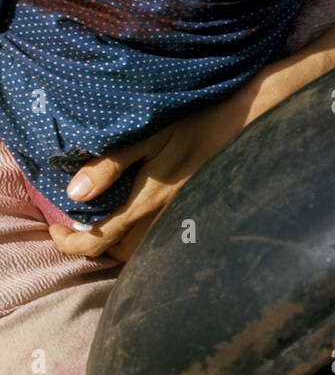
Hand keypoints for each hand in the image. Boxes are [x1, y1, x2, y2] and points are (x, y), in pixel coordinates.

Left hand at [46, 83, 254, 263]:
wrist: (240, 121)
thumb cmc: (191, 123)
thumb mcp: (146, 137)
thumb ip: (110, 165)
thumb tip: (73, 194)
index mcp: (146, 202)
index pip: (99, 241)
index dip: (70, 243)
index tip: (53, 226)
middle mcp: (162, 218)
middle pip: (117, 252)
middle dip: (89, 246)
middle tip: (71, 225)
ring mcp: (179, 217)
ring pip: (139, 250)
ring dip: (114, 244)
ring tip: (99, 223)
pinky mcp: (190, 209)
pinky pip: (157, 238)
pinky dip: (137, 237)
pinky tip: (133, 217)